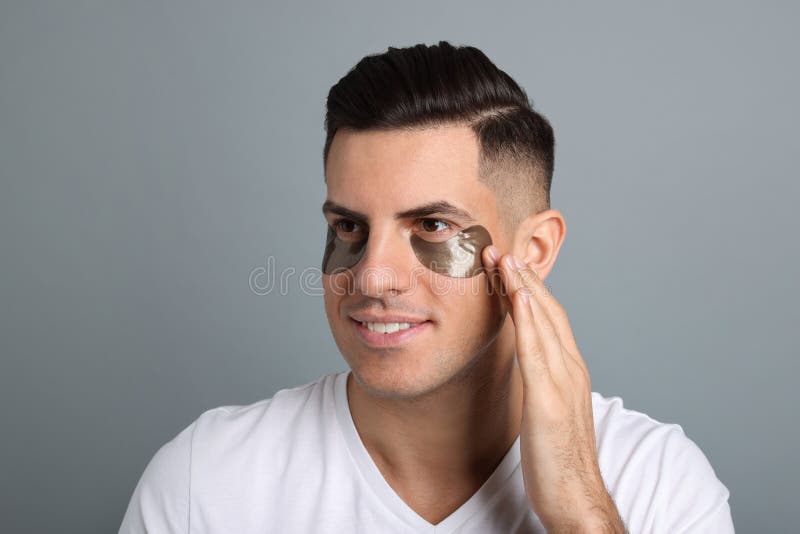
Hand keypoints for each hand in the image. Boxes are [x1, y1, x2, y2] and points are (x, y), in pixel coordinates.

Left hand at [482, 246, 625, 533]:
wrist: (577, 499)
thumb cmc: (559, 460)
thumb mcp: (547, 411)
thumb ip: (540, 384)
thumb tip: (522, 366)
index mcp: (569, 371)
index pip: (548, 319)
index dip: (528, 289)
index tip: (507, 266)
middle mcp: (571, 370)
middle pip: (547, 312)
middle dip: (523, 278)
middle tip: (500, 249)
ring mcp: (563, 384)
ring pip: (543, 323)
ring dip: (522, 287)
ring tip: (503, 259)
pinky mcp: (549, 402)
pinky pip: (538, 353)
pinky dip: (530, 321)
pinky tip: (519, 298)